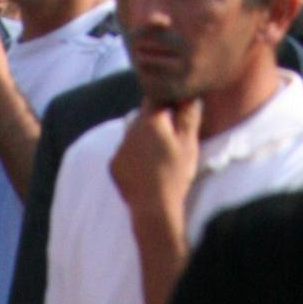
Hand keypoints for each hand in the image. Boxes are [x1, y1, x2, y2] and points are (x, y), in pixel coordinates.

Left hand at [111, 99, 201, 224]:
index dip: (166, 101)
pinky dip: (133, 154)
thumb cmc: (175, 174)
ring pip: (132, 132)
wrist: (154, 209)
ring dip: (143, 136)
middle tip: (169, 137)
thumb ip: (188, 115)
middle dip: (155, 120)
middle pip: (143, 115)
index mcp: (150, 120)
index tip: (176, 110)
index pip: (155, 97)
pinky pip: (124, 151)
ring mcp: (119, 148)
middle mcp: (130, 129)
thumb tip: (189, 94)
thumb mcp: (189, 143)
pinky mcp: (113, 165)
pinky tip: (145, 167)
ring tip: (157, 154)